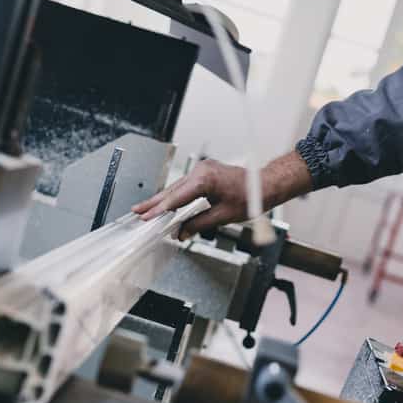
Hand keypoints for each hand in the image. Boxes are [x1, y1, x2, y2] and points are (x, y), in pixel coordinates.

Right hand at [131, 151, 312, 240]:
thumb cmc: (250, 198)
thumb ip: (199, 224)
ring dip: (163, 200)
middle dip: (154, 203)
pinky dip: (175, 195)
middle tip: (137, 212)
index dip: (160, 209)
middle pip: (172, 190)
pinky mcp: (206, 172)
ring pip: (177, 187)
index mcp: (205, 179)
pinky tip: (166, 203)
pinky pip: (185, 185)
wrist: (265, 185)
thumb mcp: (223, 216)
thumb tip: (182, 232)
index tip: (147, 217)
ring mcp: (203, 170)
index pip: (176, 197)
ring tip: (146, 210)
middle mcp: (202, 171)